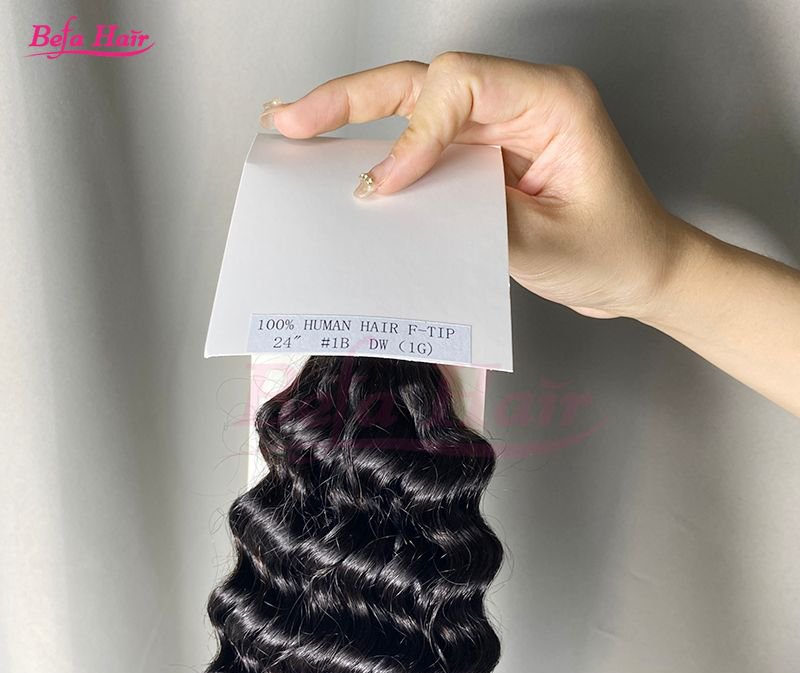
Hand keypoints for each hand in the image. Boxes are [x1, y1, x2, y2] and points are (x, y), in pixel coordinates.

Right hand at [259, 52, 684, 320]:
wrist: (638, 271)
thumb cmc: (615, 250)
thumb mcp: (541, 243)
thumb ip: (469, 216)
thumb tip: (397, 200)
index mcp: (552, 102)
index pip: (461, 85)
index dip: (414, 130)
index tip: (388, 185)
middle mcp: (521, 102)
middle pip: (425, 80)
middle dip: (354, 99)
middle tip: (294, 118)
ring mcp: (499, 127)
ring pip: (415, 104)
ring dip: (355, 115)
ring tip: (298, 129)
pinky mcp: (485, 156)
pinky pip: (425, 144)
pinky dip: (382, 150)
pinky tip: (344, 158)